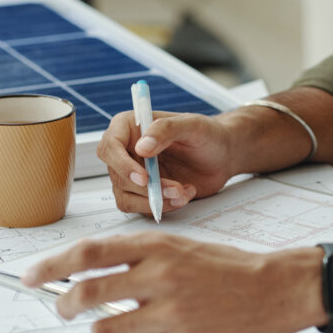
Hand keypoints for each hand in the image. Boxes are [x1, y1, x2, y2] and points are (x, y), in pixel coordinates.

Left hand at [20, 232, 325, 332]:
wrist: (276, 288)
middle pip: (87, 292)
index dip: (52, 264)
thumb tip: (96, 275)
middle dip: (64, 305)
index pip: (90, 252)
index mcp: (159, 246)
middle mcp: (160, 275)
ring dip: (102, 332)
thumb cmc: (231, 267)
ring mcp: (172, 310)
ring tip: (118, 327)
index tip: (31, 275)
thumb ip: (141, 258)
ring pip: (106, 330)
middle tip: (63, 309)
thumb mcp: (183, 247)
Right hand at [97, 111, 233, 215]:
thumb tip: (141, 147)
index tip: (144, 178)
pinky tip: (185, 194)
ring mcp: (133, 173)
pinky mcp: (144, 192)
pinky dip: (164, 206)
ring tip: (184, 192)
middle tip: (177, 188)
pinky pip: (141, 208)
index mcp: (130, 127)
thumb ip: (167, 130)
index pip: (110, 147)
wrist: (223, 155)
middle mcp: (126, 151)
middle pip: (118, 177)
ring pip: (127, 197)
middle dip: (148, 188)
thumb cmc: (208, 134)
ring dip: (155, 200)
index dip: (122, 165)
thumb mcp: (193, 125)